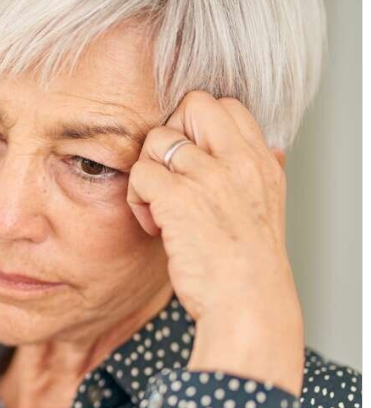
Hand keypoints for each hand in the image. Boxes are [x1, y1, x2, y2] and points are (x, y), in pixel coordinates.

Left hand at [126, 90, 304, 395]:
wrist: (248, 303)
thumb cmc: (248, 265)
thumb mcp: (267, 207)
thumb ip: (261, 172)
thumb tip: (269, 149)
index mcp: (260, 161)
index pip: (226, 106)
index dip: (197, 126)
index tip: (190, 163)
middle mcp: (238, 161)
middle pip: (192, 105)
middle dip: (169, 135)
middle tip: (169, 176)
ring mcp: (208, 176)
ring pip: (156, 140)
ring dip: (148, 174)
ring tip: (160, 209)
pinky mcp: (178, 198)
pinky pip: (139, 174)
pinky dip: (137, 200)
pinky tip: (154, 226)